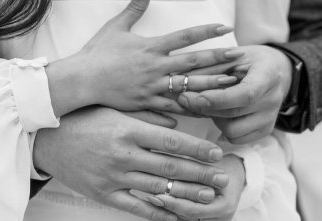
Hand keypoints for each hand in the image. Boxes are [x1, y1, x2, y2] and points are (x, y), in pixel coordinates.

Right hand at [33, 107, 229, 220]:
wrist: (48, 140)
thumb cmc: (83, 119)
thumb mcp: (114, 109)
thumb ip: (145, 116)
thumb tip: (176, 124)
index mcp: (127, 130)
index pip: (172, 141)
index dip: (197, 148)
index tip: (217, 153)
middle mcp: (123, 154)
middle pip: (170, 168)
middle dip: (201, 174)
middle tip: (223, 179)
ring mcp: (113, 177)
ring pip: (157, 190)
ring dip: (186, 195)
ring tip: (208, 197)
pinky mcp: (103, 194)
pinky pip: (134, 207)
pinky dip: (155, 213)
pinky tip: (173, 216)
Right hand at [46, 0, 240, 116]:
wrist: (83, 80)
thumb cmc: (98, 53)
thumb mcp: (115, 27)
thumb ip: (133, 9)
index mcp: (151, 47)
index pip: (184, 37)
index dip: (206, 32)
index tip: (225, 29)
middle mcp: (156, 67)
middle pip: (193, 62)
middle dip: (217, 59)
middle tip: (238, 58)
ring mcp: (153, 87)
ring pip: (187, 86)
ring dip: (210, 85)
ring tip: (231, 85)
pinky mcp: (147, 102)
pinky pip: (172, 107)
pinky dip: (189, 109)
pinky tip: (205, 110)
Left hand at [154, 155, 245, 220]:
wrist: (232, 175)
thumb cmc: (219, 166)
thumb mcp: (206, 166)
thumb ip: (191, 173)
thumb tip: (166, 174)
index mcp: (225, 205)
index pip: (193, 209)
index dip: (173, 203)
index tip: (157, 194)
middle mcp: (223, 220)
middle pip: (187, 218)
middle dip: (168, 207)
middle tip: (152, 197)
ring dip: (170, 212)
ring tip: (158, 198)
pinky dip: (176, 217)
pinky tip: (168, 205)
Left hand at [177, 45, 292, 143]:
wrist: (276, 71)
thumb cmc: (249, 61)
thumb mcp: (231, 55)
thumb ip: (209, 67)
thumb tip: (179, 79)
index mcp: (269, 75)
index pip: (245, 94)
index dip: (217, 99)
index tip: (193, 96)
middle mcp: (273, 99)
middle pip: (233, 113)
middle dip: (204, 107)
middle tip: (184, 98)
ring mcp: (270, 118)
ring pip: (232, 130)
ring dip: (213, 118)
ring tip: (209, 104)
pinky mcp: (265, 131)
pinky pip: (236, 139)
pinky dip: (223, 128)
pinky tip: (219, 114)